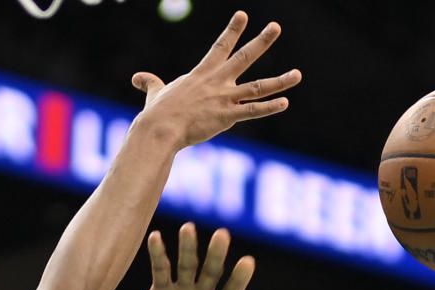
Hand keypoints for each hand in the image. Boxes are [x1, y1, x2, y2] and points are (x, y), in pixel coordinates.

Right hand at [131, 11, 300, 149]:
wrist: (160, 129)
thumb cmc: (157, 114)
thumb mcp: (155, 93)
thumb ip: (151, 84)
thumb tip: (137, 77)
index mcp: (202, 73)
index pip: (221, 46)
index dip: (233, 30)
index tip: (244, 15)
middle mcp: (217, 82)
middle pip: (244, 57)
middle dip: (262, 41)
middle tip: (276, 27)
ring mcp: (224, 98)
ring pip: (258, 87)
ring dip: (279, 80)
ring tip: (298, 74)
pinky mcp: (227, 117)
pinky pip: (253, 111)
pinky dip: (269, 107)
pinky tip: (285, 102)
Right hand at [143, 223, 254, 289]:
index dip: (239, 280)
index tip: (248, 262)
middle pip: (211, 272)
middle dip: (216, 256)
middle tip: (222, 235)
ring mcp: (183, 289)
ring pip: (188, 265)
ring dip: (188, 248)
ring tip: (188, 228)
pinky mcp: (163, 288)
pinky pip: (161, 269)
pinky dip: (158, 254)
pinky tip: (155, 237)